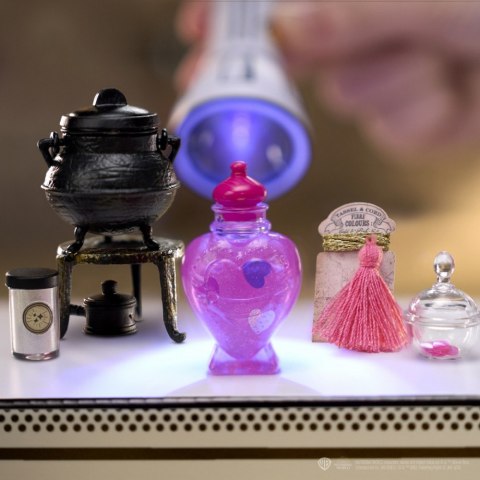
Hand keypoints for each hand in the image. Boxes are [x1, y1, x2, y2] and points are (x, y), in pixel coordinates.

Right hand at [175, 2, 479, 158]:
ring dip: (387, 84)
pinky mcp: (400, 117)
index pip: (276, 3)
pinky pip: (387, 128)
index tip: (196, 35)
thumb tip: (284, 29)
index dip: (231, 17)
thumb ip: (356, 12)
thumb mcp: (429, 0)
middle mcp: (361, 30)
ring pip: (347, 97)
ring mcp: (379, 75)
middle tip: (267, 77)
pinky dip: (417, 115)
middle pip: (297, 55)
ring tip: (437, 58)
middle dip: (294, 65)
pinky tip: (449, 91)